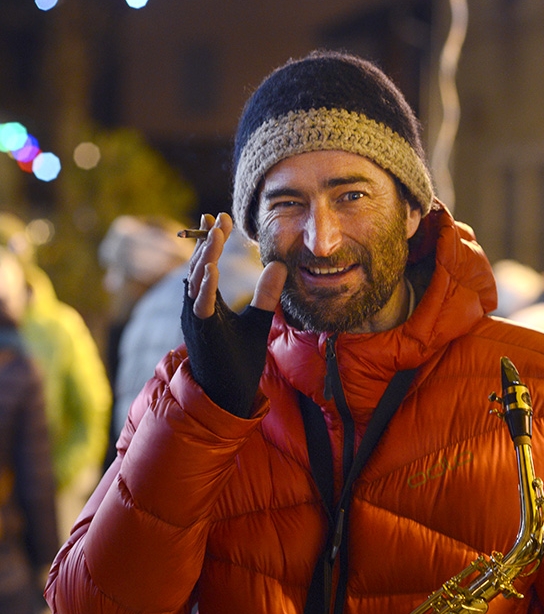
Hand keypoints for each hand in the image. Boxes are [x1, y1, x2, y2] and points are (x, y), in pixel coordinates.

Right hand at [181, 213, 286, 416]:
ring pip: (195, 283)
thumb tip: (279, 266)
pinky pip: (199, 307)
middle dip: (207, 241)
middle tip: (218, 218)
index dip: (210, 240)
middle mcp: (195, 308)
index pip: (205, 263)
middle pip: (197, 266)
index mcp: (207, 303)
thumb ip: (266, 295)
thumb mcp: (257, 321)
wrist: (228, 395)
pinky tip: (210, 269)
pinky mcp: (201, 334)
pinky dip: (203, 288)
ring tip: (214, 234)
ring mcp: (195, 321)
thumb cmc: (238, 361)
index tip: (220, 217)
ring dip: (204, 257)